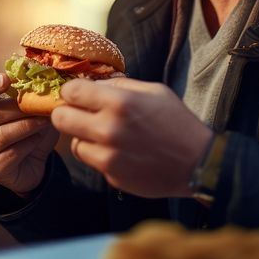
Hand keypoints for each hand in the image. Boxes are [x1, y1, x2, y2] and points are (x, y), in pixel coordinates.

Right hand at [0, 73, 58, 195]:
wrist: (35, 164)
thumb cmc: (34, 131)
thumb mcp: (37, 111)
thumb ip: (38, 96)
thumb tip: (51, 79)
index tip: (6, 79)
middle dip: (19, 109)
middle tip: (40, 105)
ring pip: (3, 134)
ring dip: (27, 126)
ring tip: (45, 122)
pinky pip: (11, 154)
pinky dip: (28, 145)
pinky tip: (38, 140)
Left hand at [51, 78, 212, 198]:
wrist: (197, 163)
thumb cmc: (178, 122)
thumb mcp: (154, 91)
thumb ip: (121, 85)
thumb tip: (95, 82)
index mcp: (119, 102)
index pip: (71, 91)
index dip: (71, 91)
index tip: (77, 94)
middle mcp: (108, 129)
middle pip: (61, 118)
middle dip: (67, 113)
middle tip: (79, 114)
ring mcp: (108, 156)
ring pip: (73, 144)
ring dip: (83, 137)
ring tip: (104, 135)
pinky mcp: (112, 176)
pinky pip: (92, 162)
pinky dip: (99, 156)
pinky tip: (119, 152)